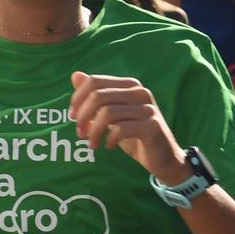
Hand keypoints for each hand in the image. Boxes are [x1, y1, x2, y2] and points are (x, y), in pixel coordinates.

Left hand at [69, 71, 187, 182]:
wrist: (162, 158)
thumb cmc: (134, 135)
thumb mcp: (111, 116)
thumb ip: (95, 96)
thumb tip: (75, 75)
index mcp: (129, 85)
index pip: (95, 81)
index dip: (78, 98)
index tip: (72, 116)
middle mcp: (140, 92)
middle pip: (98, 96)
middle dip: (83, 116)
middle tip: (80, 133)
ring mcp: (147, 108)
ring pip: (107, 113)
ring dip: (94, 131)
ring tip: (92, 144)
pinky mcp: (152, 126)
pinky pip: (121, 128)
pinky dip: (110, 139)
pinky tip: (109, 146)